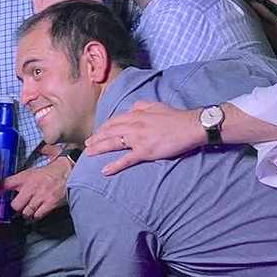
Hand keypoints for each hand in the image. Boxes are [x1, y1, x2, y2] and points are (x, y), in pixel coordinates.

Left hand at [0, 155, 70, 218]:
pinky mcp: (49, 204)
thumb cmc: (48, 173)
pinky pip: (37, 215)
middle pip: (15, 205)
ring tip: (30, 207)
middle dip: (17, 206)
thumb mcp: (29, 172)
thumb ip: (16, 179)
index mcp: (24, 177)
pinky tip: (38, 210)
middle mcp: (31, 187)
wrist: (65, 173)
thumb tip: (1, 184)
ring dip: (27, 212)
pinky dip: (37, 215)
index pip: (6, 184)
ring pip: (26, 212)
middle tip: (20, 204)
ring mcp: (40, 197)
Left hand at [85, 100, 203, 174]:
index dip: (103, 128)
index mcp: (135, 114)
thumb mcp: (155, 105)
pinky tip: (105, 170)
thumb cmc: (174, 116)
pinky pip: (126, 159)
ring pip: (113, 143)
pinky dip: (114, 165)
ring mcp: (138, 139)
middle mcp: (133, 125)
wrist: (189, 126)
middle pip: (109, 132)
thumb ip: (140, 106)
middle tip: (86, 145)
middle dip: (96, 139)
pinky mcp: (145, 151)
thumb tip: (131, 108)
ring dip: (99, 148)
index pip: (113, 121)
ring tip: (89, 154)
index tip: (96, 134)